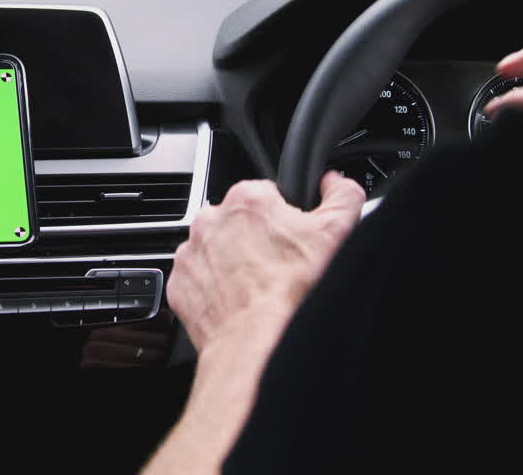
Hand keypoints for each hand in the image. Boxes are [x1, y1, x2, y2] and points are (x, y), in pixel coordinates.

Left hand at [168, 172, 364, 356]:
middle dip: (257, 239)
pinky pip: (198, 278)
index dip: (284, 218)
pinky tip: (237, 300)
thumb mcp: (337, 232)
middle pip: (239, 222)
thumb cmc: (293, 290)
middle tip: (278, 267)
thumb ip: (341, 196)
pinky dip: (214, 287)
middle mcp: (211, 219)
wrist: (257, 340)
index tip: (291, 241)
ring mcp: (191, 251)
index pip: (268, 195)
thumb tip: (335, 183)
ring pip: (216, 249)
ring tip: (258, 287)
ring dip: (233, 262)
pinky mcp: (180, 282)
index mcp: (247, 198)